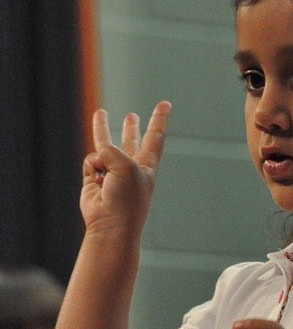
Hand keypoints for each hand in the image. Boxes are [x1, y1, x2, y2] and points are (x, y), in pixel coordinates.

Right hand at [81, 101, 171, 233]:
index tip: (165, 103)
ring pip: (105, 147)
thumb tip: (97, 155)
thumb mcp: (125, 166)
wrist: (110, 225)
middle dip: (131, 128)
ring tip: (100, 112)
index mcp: (146, 166)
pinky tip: (98, 182)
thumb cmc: (126, 198)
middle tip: (133, 116)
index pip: (155, 137)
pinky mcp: (94, 180)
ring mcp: (112, 174)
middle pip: (131, 142)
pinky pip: (91, 162)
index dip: (159, 119)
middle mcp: (130, 169)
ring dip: (102, 130)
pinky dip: (92, 167)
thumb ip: (112, 150)